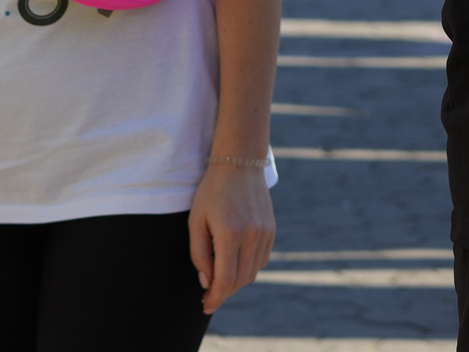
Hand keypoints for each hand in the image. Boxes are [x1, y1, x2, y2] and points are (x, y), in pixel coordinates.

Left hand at [188, 159, 275, 313]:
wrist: (239, 163)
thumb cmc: (212, 192)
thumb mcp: (196, 221)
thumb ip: (199, 255)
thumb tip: (207, 282)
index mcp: (230, 234)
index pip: (225, 280)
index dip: (215, 297)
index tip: (206, 305)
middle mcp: (252, 236)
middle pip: (240, 280)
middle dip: (223, 292)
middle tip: (209, 295)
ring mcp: (265, 234)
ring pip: (252, 273)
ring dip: (236, 282)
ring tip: (220, 279)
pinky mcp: (271, 231)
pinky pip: (260, 260)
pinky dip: (248, 268)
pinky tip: (235, 263)